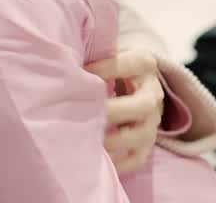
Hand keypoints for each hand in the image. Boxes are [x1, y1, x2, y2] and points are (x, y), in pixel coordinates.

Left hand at [86, 49, 164, 173]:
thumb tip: (62, 64)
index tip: (80, 73)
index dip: (104, 68)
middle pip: (143, 105)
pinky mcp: (146, 144)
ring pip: (141, 135)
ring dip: (112, 140)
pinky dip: (116, 163)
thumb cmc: (109, 66)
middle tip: (85, 112)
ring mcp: (152, 121)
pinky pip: (136, 159)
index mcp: (144, 65)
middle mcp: (153, 94)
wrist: (133, 84)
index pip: (129, 64)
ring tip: (87, 139)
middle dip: (113, 111)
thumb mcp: (107, 53)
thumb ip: (91, 55)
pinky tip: (95, 159)